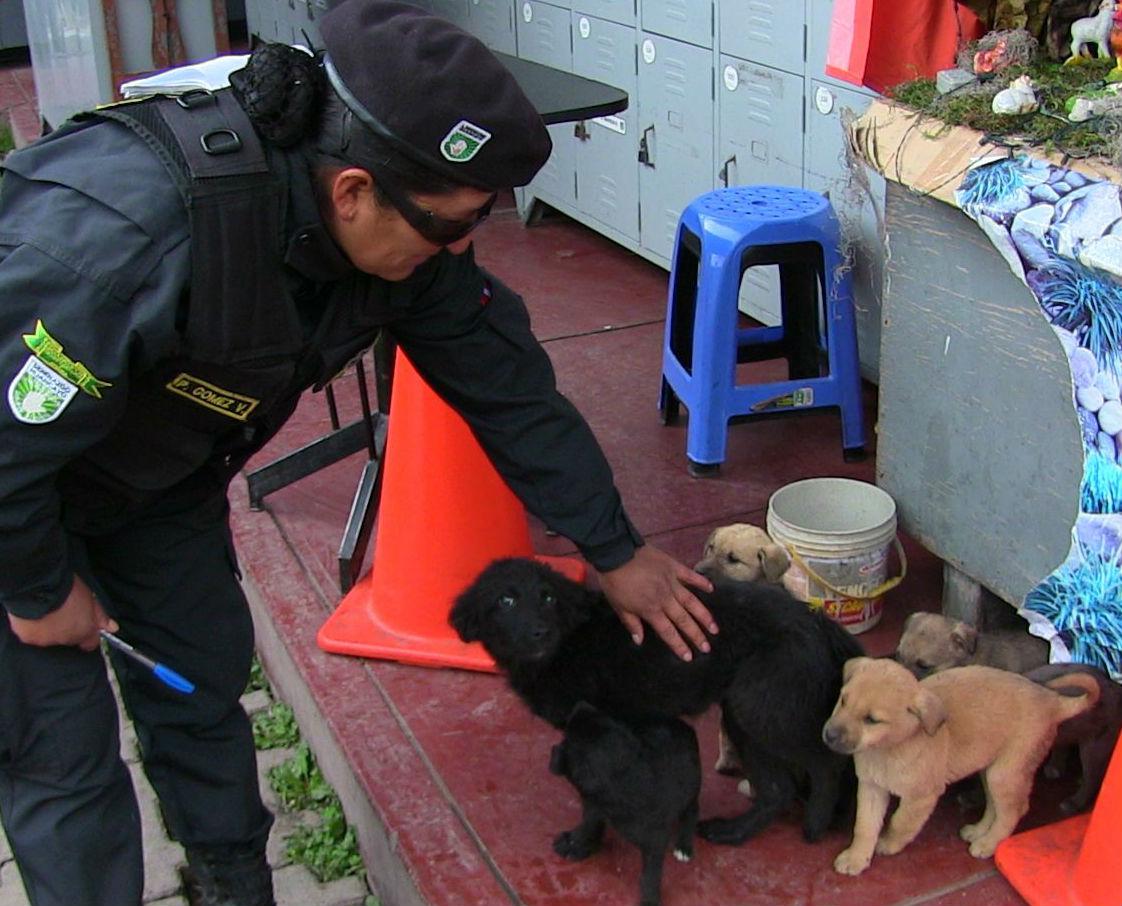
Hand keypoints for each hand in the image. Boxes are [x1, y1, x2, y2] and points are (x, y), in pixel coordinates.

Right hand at [7, 575, 116, 650]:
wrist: (39, 587)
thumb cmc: (68, 589)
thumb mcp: (90, 598)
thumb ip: (101, 616)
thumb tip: (112, 628)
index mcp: (84, 631)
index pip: (91, 643)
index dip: (88, 634)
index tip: (84, 624)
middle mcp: (66, 640)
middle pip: (69, 639)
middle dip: (67, 628)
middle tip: (62, 612)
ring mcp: (46, 641)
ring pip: (50, 637)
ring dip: (49, 628)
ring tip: (46, 611)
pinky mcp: (28, 637)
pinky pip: (31, 634)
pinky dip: (32, 626)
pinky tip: (31, 614)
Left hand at [596, 545, 715, 660]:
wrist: (616, 552)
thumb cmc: (614, 581)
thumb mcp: (618, 606)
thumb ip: (631, 623)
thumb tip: (639, 640)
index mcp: (651, 609)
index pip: (668, 632)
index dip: (679, 645)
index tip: (689, 657)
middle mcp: (665, 598)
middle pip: (684, 620)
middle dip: (696, 635)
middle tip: (707, 647)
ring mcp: (672, 582)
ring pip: (692, 602)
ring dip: (704, 616)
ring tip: (714, 628)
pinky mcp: (673, 567)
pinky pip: (690, 576)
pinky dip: (701, 582)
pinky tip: (711, 589)